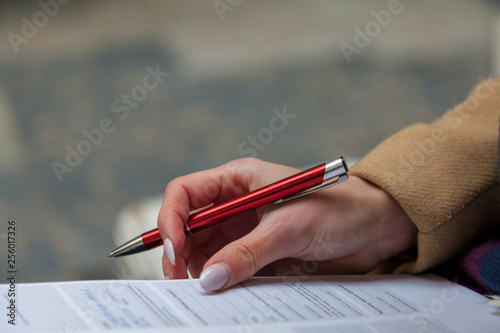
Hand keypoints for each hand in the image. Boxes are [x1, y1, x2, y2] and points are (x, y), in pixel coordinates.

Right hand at [158, 158, 416, 290]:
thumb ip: (247, 253)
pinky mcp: (257, 252)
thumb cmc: (337, 211)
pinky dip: (223, 281)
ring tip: (208, 290)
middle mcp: (235, 203)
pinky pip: (228, 267)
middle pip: (188, 226)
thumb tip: (209, 279)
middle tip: (182, 283)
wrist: (374, 228)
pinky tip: (228, 291)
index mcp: (238, 179)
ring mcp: (244, 229)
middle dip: (180, 252)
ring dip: (201, 270)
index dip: (170, 219)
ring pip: (205, 251)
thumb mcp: (289, 228)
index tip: (172, 250)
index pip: (185, 193)